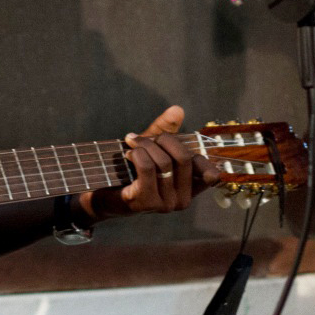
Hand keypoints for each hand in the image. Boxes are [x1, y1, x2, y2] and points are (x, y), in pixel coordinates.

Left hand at [83, 106, 220, 220]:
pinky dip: (137, 154)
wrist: (105, 195)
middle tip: (144, 137)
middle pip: (183, 158)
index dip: (205, 161)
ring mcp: (165, 204)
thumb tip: (177, 110)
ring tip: (132, 142)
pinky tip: (128, 153)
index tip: (196, 154)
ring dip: (144, 145)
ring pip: (163, 162)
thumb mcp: (152, 148)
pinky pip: (147, 168)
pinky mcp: (146, 202)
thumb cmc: (133, 171)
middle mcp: (182, 200)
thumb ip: (166, 130)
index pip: (209, 174)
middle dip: (163, 140)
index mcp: (190, 189)